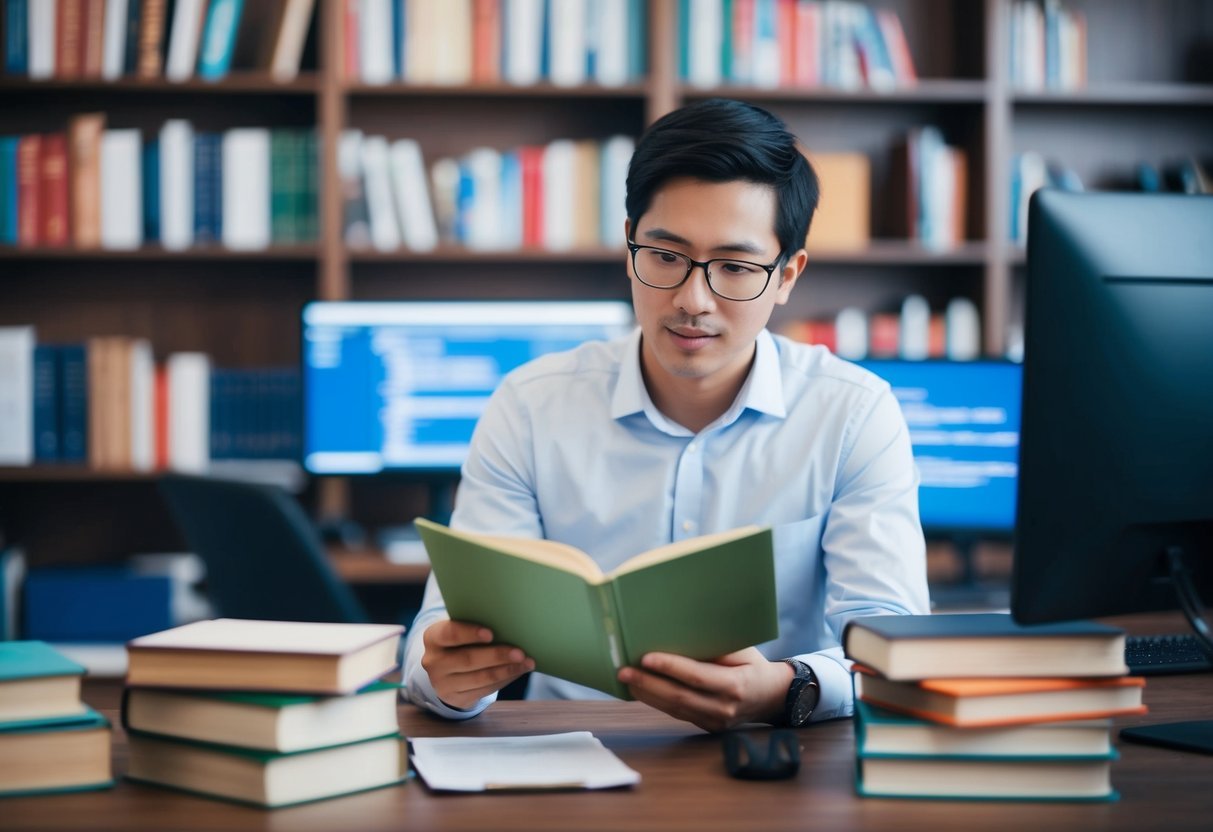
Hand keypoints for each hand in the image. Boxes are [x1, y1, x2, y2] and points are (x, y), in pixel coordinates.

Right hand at [420, 619, 534, 710]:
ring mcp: (443, 684)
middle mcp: (433, 662)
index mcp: (433, 638)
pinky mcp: (456, 699)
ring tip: (527, 663)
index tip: (491, 633)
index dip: (470, 633)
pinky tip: (518, 671)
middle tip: (520, 652)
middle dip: (497, 656)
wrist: (446, 668)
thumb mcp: (459, 628)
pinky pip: (484, 690)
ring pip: (479, 678)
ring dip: (507, 670)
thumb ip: (475, 624)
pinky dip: (504, 680)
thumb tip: (509, 624)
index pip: (450, 634)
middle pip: (468, 659)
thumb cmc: (460, 639)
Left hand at [617, 647, 792, 732]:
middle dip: (647, 684)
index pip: (696, 677)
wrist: (773, 697)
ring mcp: (715, 722)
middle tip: (624, 671)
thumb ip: (714, 648)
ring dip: (647, 694)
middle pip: (679, 696)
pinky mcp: (707, 726)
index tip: (646, 658)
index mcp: (735, 686)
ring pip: (674, 708)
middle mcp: (724, 708)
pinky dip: (656, 702)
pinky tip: (641, 690)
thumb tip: (678, 636)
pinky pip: (677, 713)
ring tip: (626, 680)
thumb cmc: (754, 666)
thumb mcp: (741, 651)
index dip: (670, 667)